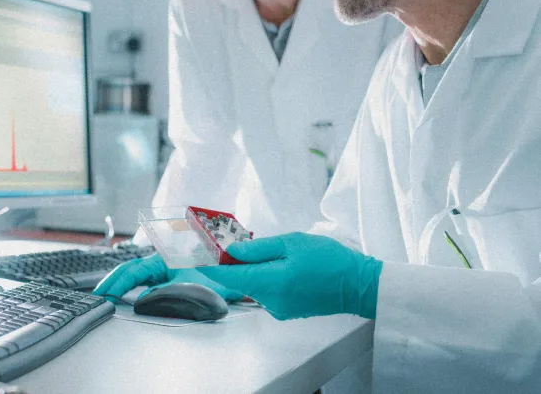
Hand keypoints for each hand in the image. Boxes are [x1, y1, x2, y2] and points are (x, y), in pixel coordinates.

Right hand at [92, 253, 243, 303]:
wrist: (239, 276)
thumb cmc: (218, 276)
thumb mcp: (188, 286)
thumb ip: (164, 292)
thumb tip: (144, 299)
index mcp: (164, 258)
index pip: (133, 271)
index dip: (117, 283)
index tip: (105, 294)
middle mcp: (162, 261)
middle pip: (130, 271)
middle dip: (112, 282)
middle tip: (97, 295)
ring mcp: (166, 270)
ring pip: (137, 276)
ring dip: (121, 285)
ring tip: (106, 296)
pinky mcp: (171, 279)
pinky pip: (147, 283)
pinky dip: (133, 290)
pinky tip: (127, 297)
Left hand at [197, 233, 381, 319]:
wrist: (359, 284)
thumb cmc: (329, 259)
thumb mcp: (291, 243)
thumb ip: (257, 249)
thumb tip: (229, 252)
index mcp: (269, 283)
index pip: (226, 277)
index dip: (208, 264)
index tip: (195, 253)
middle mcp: (270, 301)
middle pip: (238, 281)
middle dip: (231, 263)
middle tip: (229, 243)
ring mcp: (278, 309)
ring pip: (251, 286)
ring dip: (249, 270)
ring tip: (264, 252)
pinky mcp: (286, 310)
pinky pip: (265, 292)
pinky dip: (263, 278)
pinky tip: (277, 266)